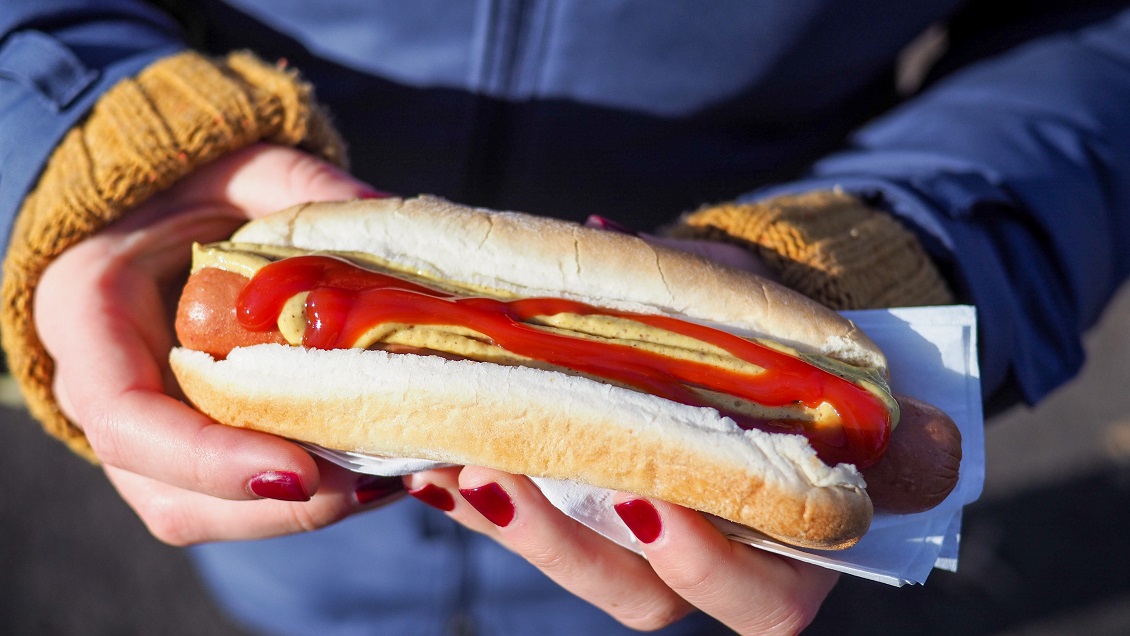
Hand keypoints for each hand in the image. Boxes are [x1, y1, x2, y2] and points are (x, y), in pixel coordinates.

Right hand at [34, 143, 403, 544]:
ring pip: (202, 512)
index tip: (299, 472)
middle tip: (373, 484)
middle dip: (271, 506)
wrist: (159, 211)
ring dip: (296, 514)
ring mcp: (143, 430)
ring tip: (387, 482)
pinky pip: (233, 498)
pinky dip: (303, 499)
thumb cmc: (190, 184)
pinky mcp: (189, 445)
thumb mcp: (240, 166)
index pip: (124, 415)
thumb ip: (300, 187)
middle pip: (167, 491)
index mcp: (87, 312)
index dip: (207, 459)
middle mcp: (101, 389)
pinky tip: (374, 472)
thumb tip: (385, 216)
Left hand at [406, 226, 831, 633]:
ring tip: (449, 464)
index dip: (707, 564)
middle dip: (565, 547)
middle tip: (499, 477)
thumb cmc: (767, 328)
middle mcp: (718, 559)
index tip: (644, 498)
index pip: (766, 595)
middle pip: (646, 599)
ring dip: (512, 527)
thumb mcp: (750, 299)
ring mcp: (647, 551)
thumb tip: (596, 234)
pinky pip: (536, 536)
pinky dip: (484, 506)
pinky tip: (432, 465)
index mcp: (791, 528)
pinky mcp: (591, 528)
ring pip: (583, 572)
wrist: (745, 339)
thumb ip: (707, 291)